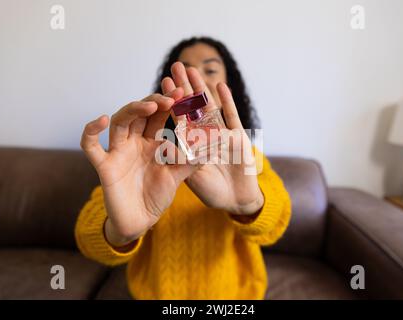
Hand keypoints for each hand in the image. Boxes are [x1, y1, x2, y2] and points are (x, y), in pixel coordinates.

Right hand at [80, 88, 196, 245]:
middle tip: (171, 97)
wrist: (139, 221)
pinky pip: (90, 146)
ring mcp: (118, 152)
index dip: (169, 104)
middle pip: (140, 114)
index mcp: (152, 143)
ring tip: (149, 106)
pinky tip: (101, 120)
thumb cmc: (156, 197)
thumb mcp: (177, 177)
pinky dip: (91, 132)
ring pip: (120, 122)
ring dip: (133, 110)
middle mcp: (134, 143)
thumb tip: (212, 145)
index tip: (183, 92)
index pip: (159, 117)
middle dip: (154, 102)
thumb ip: (191, 161)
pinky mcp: (104, 166)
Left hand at [163, 62, 263, 215]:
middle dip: (184, 87)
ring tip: (193, 69)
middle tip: (176, 65)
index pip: (179, 118)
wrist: (239, 200)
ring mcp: (221, 134)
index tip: (163, 84)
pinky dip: (226, 102)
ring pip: (209, 107)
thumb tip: (164, 147)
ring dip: (202, 89)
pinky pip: (231, 117)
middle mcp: (205, 135)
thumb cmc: (214, 191)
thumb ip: (181, 162)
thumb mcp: (192, 178)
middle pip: (192, 106)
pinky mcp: (238, 137)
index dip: (172, 101)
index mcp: (192, 144)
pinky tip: (220, 85)